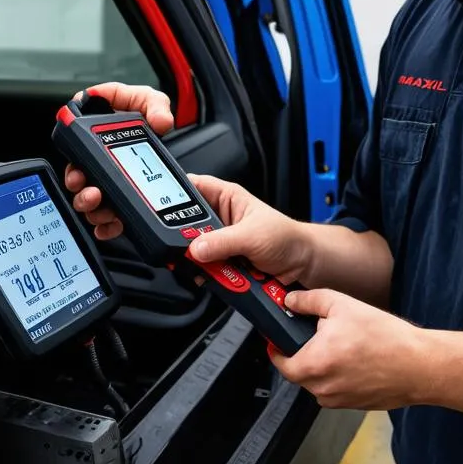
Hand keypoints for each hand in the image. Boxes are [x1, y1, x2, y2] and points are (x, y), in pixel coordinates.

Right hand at [64, 82, 173, 240]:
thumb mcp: (153, 101)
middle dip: (75, 181)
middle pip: (76, 172)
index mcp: (100, 132)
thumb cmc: (153, 116)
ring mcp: (108, 181)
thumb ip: (154, 105)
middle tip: (82, 182)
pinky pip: (106, 218)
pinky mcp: (119, 201)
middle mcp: (98, 158)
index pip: (77, 135)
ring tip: (97, 201)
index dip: (72, 141)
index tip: (75, 147)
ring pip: (88, 197)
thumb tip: (159, 122)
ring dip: (88, 202)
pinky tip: (112, 223)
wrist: (171, 141)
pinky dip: (106, 224)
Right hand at [184, 174, 311, 285]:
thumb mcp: (252, 236)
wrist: (302, 265)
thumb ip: (222, 241)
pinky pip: (203, 268)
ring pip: (194, 249)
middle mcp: (220, 217)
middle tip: (187, 247)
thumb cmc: (286, 238)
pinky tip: (210, 277)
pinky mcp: (222, 262)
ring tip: (206, 264)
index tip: (160, 206)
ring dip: (198, 260)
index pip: (193, 187)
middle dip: (186, 238)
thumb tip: (197, 247)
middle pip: (187, 224)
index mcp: (227, 198)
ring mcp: (220, 241)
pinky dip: (205, 274)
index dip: (175, 193)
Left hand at [269, 289, 430, 409]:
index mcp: (314, 364)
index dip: (277, 347)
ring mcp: (338, 401)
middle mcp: (322, 388)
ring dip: (324, 365)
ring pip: (318, 381)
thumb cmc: (386, 339)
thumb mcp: (343, 306)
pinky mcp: (354, 405)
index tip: (279, 338)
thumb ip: (310, 301)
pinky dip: (340, 375)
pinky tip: (357, 360)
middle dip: (304, 353)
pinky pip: (336, 389)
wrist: (420, 366)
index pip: (280, 362)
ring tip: (345, 346)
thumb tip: (291, 302)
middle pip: (299, 371)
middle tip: (319, 336)